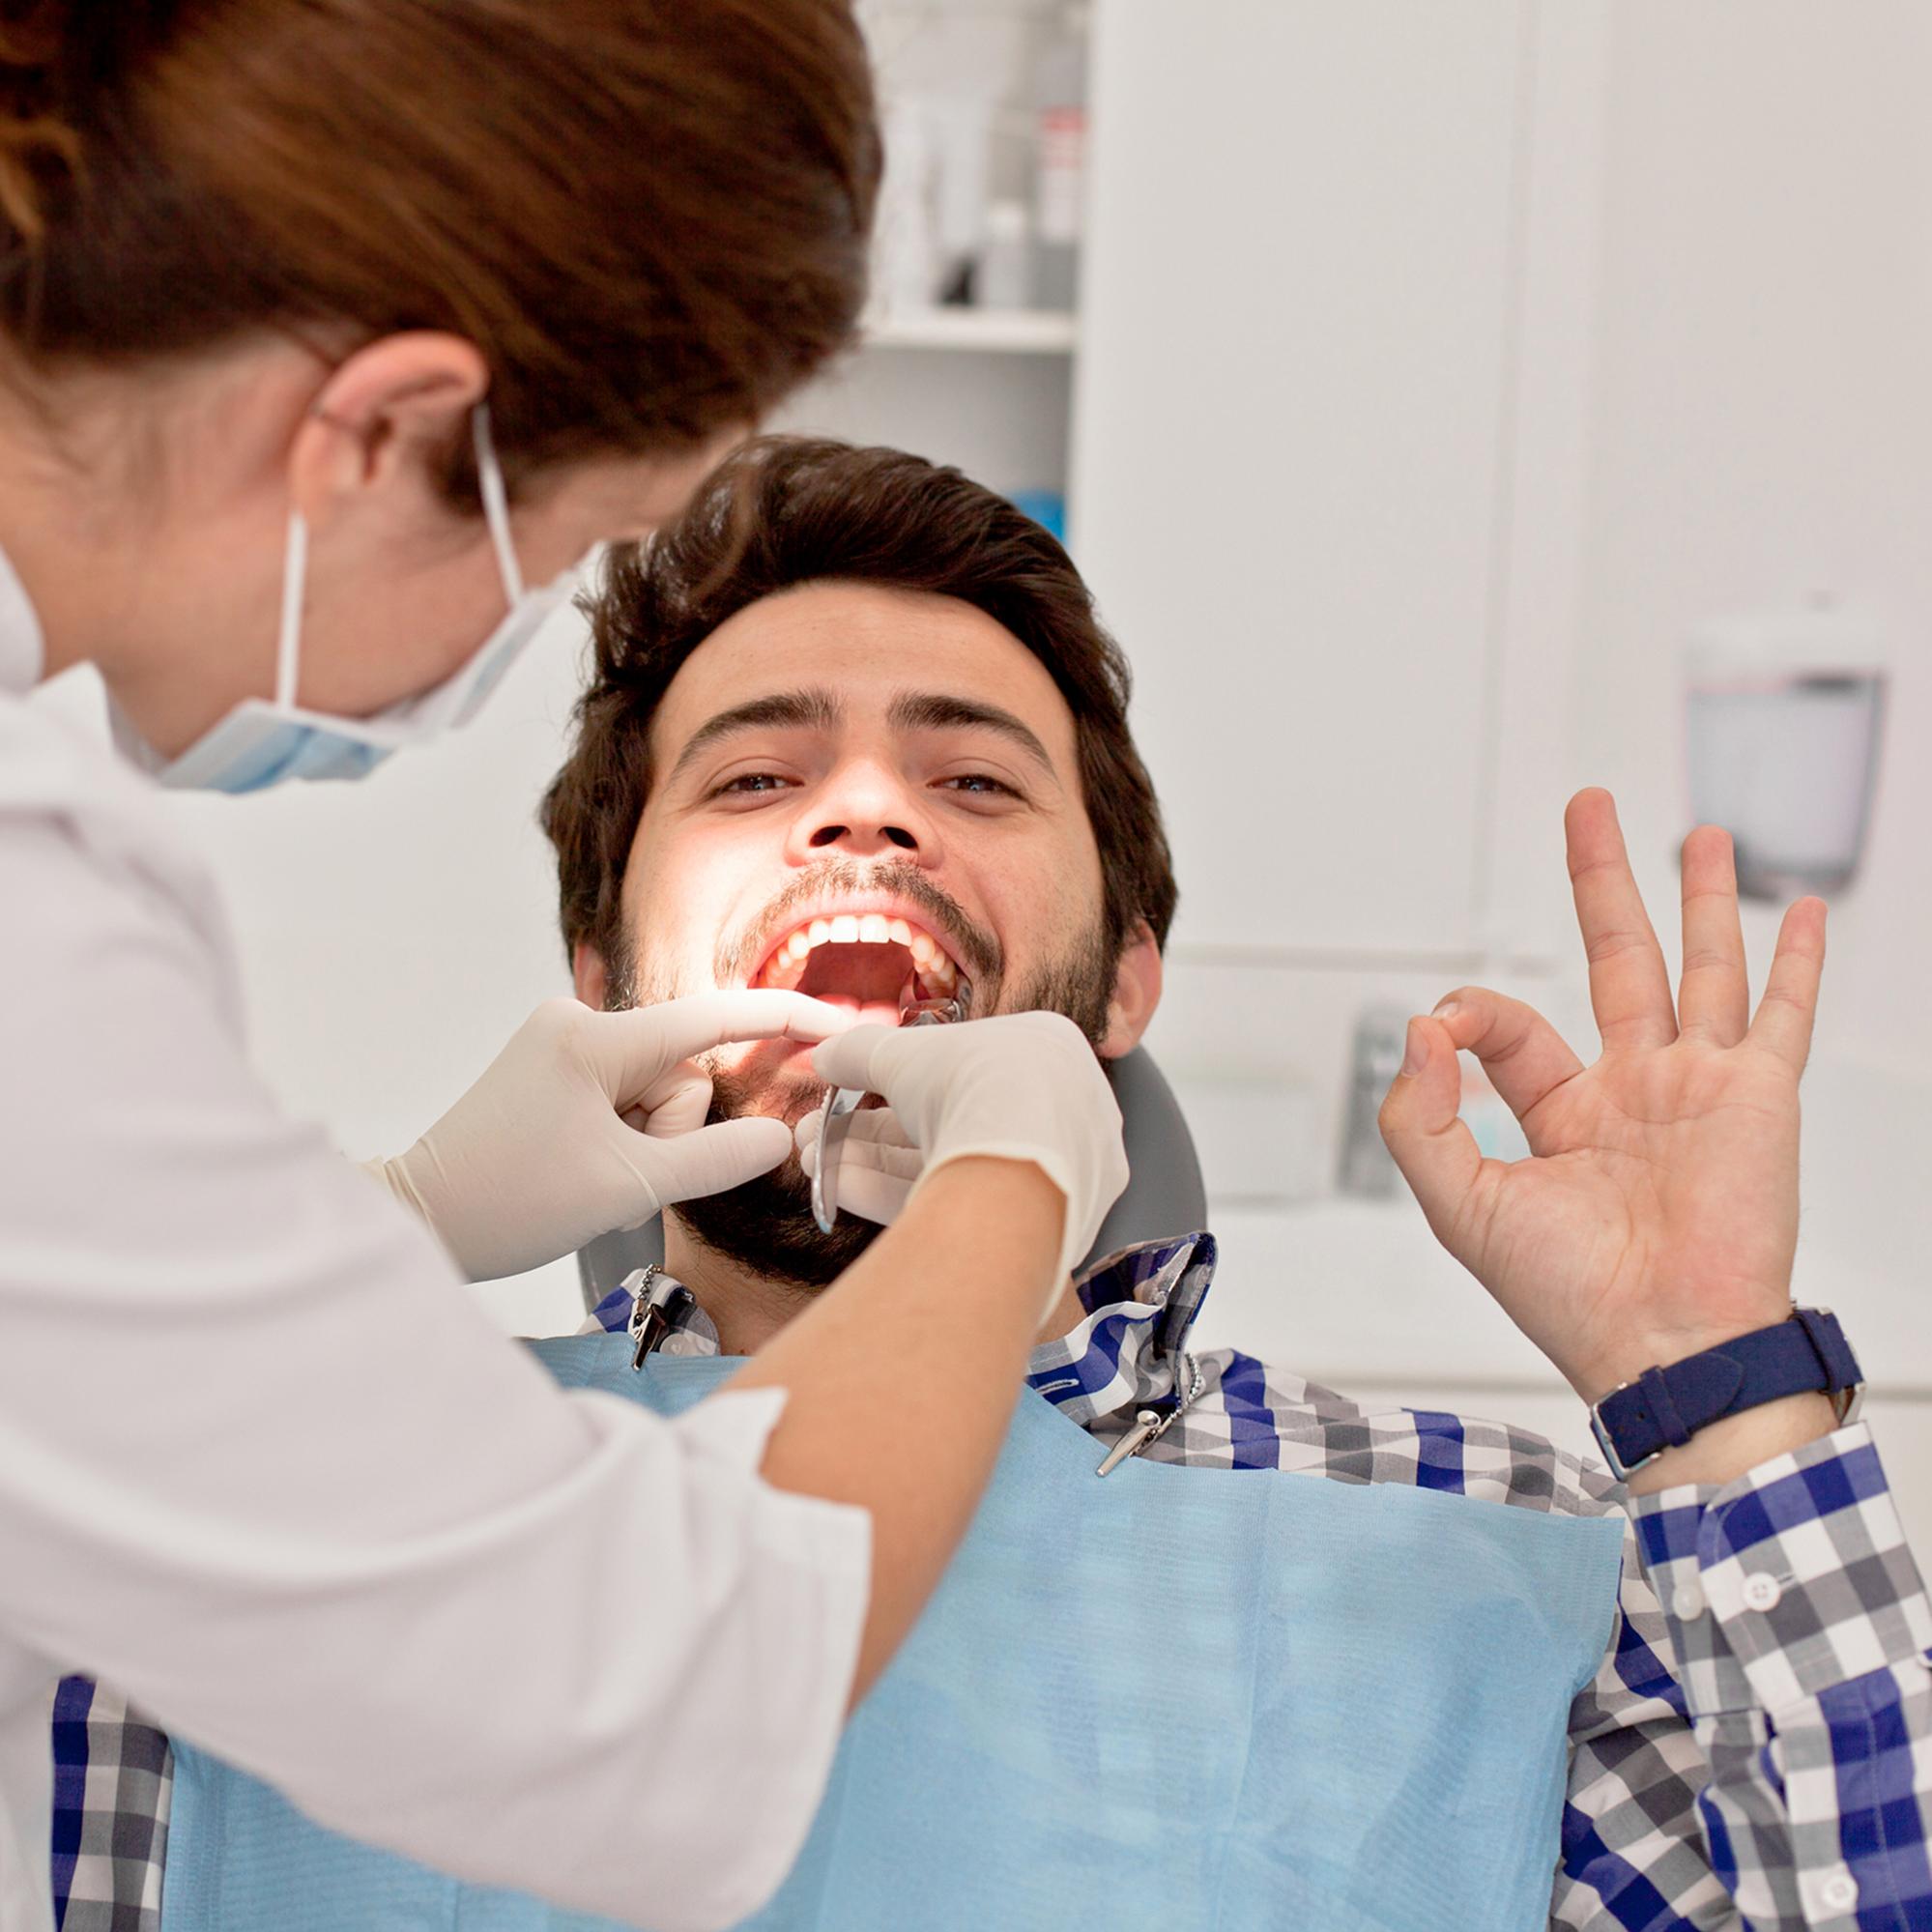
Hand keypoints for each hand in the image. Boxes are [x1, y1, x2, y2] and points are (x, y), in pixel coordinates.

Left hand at [370, 991, 852, 1280]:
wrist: (421, 1221)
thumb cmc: (510, 1203)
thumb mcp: (629, 1188)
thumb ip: (718, 1161)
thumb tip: (782, 1137)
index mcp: (594, 1040)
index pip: (713, 1017)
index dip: (783, 1021)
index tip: (840, 1027)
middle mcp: (577, 1024)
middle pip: (682, 1073)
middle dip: (672, 1132)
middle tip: (619, 1178)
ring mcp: (562, 1044)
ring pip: (656, 1092)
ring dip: (645, 1143)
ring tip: (593, 1179)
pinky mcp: (554, 1069)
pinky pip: (625, 1097)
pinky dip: (624, 1138)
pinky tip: (583, 1167)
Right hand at [808, 1011, 1126, 1305]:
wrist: (1020, 1166)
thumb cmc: (976, 1087)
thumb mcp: (902, 1053)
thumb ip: (860, 1052)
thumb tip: (824, 1055)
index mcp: (1049, 1052)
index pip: (964, 1067)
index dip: (896, 1078)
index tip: (849, 1089)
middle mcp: (1061, 1114)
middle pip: (947, 1122)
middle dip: (870, 1130)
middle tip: (818, 1133)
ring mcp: (1054, 1175)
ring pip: (947, 1167)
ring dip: (869, 1162)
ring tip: (813, 1161)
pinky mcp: (1038, 1231)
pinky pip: (959, 1205)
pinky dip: (895, 1196)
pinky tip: (838, 1189)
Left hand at [1376, 789, 1825, 1405]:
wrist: (1665, 1349)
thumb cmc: (1571, 1297)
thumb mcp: (1460, 1203)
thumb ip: (1418, 1115)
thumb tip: (1420, 1028)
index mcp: (1563, 1116)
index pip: (1513, 1028)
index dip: (1471, 1011)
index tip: (1443, 1023)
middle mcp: (1634, 1092)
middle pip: (1616, 959)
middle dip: (1601, 883)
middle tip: (1589, 809)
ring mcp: (1699, 1089)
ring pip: (1701, 967)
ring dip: (1702, 900)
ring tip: (1700, 837)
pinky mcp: (1757, 1098)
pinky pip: (1782, 1016)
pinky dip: (1795, 963)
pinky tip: (1800, 912)